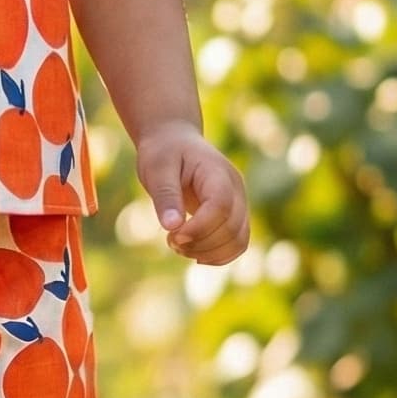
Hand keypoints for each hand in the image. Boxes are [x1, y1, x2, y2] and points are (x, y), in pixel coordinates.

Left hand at [135, 122, 248, 265]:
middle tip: (170, 241)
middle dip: (200, 244)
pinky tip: (193, 252)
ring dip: (209, 254)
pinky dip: (218, 256)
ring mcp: (240, 203)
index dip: (199, 228)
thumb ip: (166, 196)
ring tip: (179, 246)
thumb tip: (173, 227)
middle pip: (232, 229)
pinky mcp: (235, 216)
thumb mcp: (157, 169)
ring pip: (238, 241)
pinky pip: (237, 244)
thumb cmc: (164, 153)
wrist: (176, 141)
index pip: (221, 207)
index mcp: (218, 173)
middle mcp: (236, 189)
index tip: (172, 235)